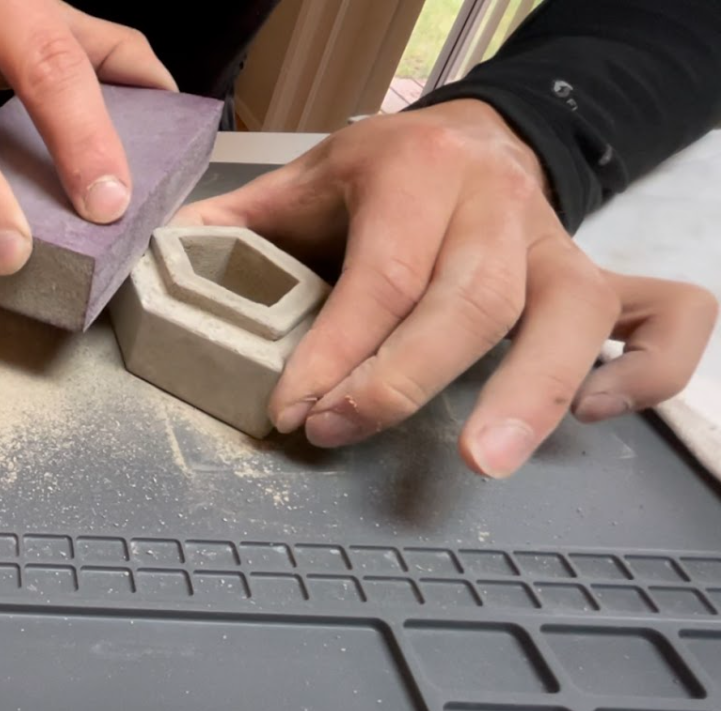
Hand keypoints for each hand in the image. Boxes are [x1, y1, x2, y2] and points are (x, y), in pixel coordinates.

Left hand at [172, 99, 717, 477]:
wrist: (470, 135)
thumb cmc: (381, 176)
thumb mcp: (306, 181)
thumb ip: (240, 225)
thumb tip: (163, 264)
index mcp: (415, 174)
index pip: (380, 274)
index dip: (334, 351)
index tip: (292, 410)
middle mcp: (495, 204)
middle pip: (469, 300)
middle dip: (402, 380)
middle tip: (341, 433)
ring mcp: (557, 241)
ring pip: (571, 311)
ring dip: (531, 391)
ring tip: (482, 460)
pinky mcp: (598, 274)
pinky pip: (662, 317)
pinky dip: (641, 370)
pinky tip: (589, 415)